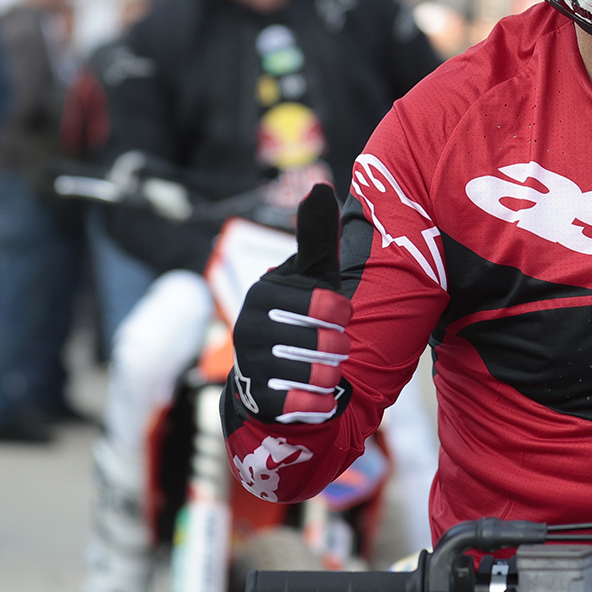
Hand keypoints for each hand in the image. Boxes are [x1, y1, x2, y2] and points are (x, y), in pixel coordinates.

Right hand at [228, 184, 351, 425]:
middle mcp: (249, 327)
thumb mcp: (311, 277)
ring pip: (321, 375)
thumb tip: (320, 186)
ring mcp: (250, 366)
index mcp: (265, 293)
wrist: (268, 376)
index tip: (334, 316)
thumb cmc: (299, 317)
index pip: (329, 305)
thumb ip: (316, 237)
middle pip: (327, 343)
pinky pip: (308, 405)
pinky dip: (320, 402)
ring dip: (331, 375)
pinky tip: (314, 395)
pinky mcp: (257, 401)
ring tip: (321, 371)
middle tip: (329, 347)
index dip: (342, 314)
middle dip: (338, 348)